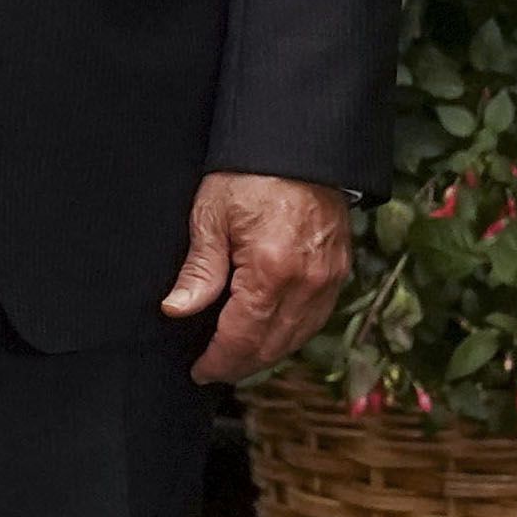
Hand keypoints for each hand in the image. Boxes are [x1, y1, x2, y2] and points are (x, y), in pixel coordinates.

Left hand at [161, 170, 353, 382]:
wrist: (299, 146)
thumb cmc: (251, 172)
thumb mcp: (211, 215)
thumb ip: (199, 270)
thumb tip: (177, 308)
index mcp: (270, 270)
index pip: (242, 337)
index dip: (219, 360)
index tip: (200, 370)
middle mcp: (306, 283)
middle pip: (272, 346)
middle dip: (241, 364)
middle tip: (214, 368)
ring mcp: (328, 280)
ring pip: (297, 338)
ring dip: (266, 353)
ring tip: (237, 356)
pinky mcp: (339, 271)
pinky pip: (315, 319)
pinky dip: (291, 333)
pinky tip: (270, 332)